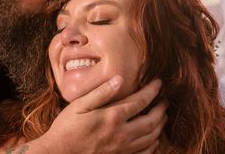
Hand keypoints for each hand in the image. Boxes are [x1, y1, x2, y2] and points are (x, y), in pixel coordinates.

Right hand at [30, 76, 167, 153]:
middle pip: (151, 121)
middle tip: (165, 100)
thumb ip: (101, 92)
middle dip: (161, 109)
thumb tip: (120, 79)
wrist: (59, 153)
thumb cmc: (67, 127)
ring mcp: (122, 149)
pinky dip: (153, 145)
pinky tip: (153, 139)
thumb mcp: (80, 104)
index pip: (141, 101)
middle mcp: (121, 134)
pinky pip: (144, 153)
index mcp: (113, 116)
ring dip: (160, 125)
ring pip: (151, 137)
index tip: (159, 83)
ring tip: (162, 117)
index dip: (153, 91)